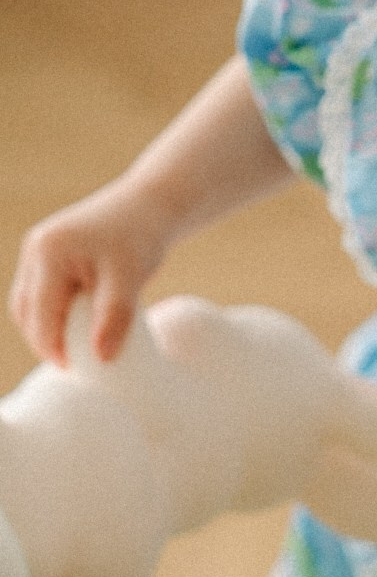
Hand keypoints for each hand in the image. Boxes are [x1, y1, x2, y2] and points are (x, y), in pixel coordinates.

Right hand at [8, 180, 169, 363]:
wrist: (149, 205)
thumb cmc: (140, 238)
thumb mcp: (129, 278)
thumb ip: (114, 316)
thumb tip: (102, 358)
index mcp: (48, 254)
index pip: (40, 314)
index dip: (51, 346)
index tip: (72, 371)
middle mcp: (36, 250)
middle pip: (28, 310)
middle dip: (45, 340)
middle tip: (72, 367)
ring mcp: (39, 251)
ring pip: (30, 303)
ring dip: (45, 329)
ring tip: (72, 352)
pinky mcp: (50, 255)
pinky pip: (42, 292)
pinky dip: (53, 314)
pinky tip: (74, 330)